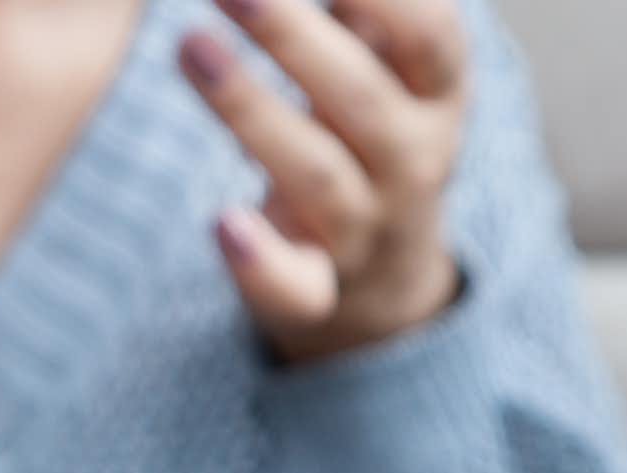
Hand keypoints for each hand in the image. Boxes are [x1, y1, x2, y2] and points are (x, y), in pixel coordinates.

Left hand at [178, 0, 468, 361]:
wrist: (385, 277)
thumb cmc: (366, 137)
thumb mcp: (386, 72)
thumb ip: (363, 15)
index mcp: (437, 97)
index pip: (430, 38)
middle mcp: (414, 162)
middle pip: (357, 96)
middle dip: (292, 36)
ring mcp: (366, 230)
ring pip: (315, 173)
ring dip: (250, 109)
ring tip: (190, 46)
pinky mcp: (317, 290)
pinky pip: (296, 285)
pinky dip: (261, 261)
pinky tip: (224, 223)